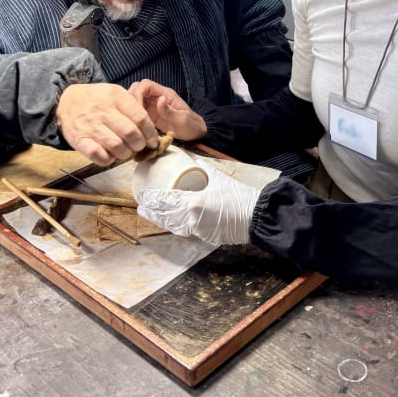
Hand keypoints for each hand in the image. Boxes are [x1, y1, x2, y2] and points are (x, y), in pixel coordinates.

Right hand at [56, 82, 158, 166]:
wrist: (67, 101)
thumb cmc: (97, 100)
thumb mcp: (116, 93)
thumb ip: (133, 107)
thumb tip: (151, 130)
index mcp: (115, 96)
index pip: (140, 117)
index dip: (150, 133)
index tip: (153, 141)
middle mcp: (103, 110)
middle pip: (131, 133)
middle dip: (140, 144)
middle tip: (139, 146)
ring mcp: (90, 125)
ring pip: (117, 146)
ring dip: (126, 153)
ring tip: (126, 151)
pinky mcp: (79, 139)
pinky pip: (98, 155)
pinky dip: (108, 159)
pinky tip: (110, 155)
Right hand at [128, 80, 206, 142]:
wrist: (194, 134)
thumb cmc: (191, 125)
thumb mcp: (182, 119)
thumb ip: (169, 110)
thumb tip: (160, 100)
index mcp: (165, 94)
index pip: (146, 85)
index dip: (138, 93)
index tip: (136, 108)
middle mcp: (156, 97)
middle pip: (137, 90)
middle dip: (130, 101)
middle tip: (130, 116)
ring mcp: (151, 106)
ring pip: (134, 101)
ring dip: (130, 110)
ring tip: (131, 123)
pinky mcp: (149, 116)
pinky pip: (136, 112)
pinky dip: (133, 118)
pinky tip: (133, 127)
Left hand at [135, 160, 260, 245]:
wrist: (255, 217)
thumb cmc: (238, 195)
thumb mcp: (218, 177)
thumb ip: (202, 168)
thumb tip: (191, 159)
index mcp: (193, 202)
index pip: (165, 201)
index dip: (151, 199)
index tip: (143, 195)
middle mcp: (191, 218)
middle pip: (164, 216)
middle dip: (151, 212)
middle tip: (141, 206)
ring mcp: (197, 230)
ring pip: (171, 226)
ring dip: (160, 220)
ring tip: (150, 214)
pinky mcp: (203, 236)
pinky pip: (183, 230)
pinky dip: (173, 226)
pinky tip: (169, 222)